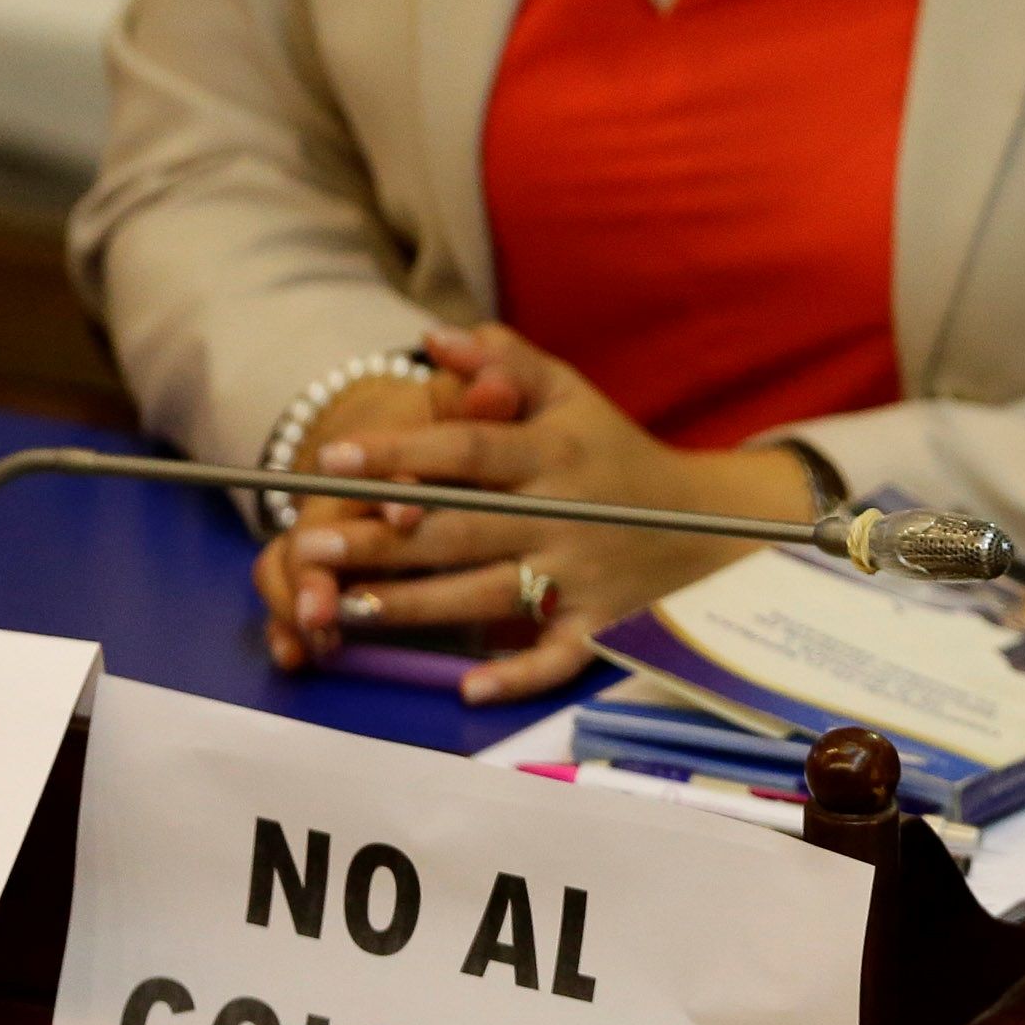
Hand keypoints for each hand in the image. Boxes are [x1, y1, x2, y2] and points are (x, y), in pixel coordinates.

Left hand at [260, 323, 814, 702]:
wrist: (713, 523)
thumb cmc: (618, 455)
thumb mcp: (572, 396)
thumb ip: (507, 361)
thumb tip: (434, 336)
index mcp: (553, 453)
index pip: (468, 450)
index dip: (402, 453)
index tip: (335, 460)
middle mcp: (565, 514)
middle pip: (462, 529)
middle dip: (383, 543)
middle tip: (311, 549)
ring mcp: (583, 576)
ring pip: (489, 594)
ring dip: (417, 605)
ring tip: (345, 609)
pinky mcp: (602, 626)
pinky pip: (557, 658)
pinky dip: (518, 676)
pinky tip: (466, 687)